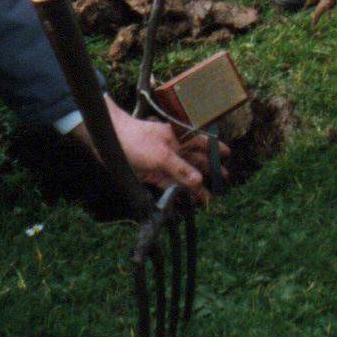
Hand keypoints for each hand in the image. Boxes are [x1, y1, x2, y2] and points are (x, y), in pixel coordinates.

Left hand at [100, 97, 227, 204]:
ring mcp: (163, 161)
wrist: (109, 141)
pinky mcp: (152, 173)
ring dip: (194, 185)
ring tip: (207, 199)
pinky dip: (179, 190)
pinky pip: (170, 183)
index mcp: (178, 137)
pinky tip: (187, 199)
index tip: (228, 155)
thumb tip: (199, 180)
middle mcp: (173, 149)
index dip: (214, 148)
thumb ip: (181, 169)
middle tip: (222, 182)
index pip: (201, 141)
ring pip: (183, 174)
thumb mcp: (161, 155)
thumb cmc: (137, 140)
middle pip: (195, 160)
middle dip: (208, 171)